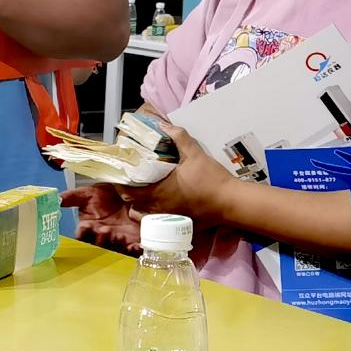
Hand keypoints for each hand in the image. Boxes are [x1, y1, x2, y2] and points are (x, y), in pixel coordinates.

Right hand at [62, 183, 143, 253]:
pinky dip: (133, 251)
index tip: (86, 225)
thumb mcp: (88, 193)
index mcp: (88, 227)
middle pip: (97, 246)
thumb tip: (56, 199)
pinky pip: (132, 253)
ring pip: (113, 250)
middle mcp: (101, 237)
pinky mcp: (133, 242)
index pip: (82, 236)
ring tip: (118, 235)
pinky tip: (134, 245)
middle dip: (100, 240)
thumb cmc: (107, 194)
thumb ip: (71, 197)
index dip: (83, 233)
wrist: (131, 193)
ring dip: (115, 245)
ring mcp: (117, 241)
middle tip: (104, 229)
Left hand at [118, 124, 234, 225]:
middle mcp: (160, 209)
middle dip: (129, 195)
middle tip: (131, 183)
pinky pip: (160, 224)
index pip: (128, 193)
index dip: (120, 185)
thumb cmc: (211, 179)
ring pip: (145, 217)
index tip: (119, 176)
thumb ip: (179, 138)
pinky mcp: (180, 225)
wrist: (231, 202)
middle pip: (133, 206)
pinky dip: (155, 216)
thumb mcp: (195, 154)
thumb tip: (165, 125)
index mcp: (158, 193)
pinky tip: (161, 205)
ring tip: (143, 194)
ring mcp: (170, 219)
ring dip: (140, 207)